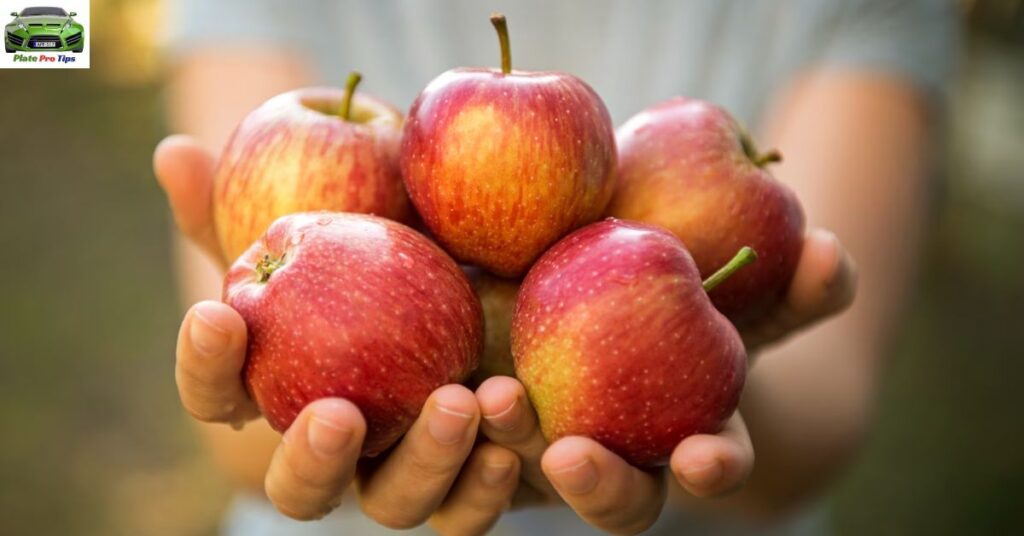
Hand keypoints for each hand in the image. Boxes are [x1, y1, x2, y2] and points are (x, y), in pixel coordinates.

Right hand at [155, 135, 518, 533]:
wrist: (468, 298)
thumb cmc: (369, 265)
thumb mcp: (324, 230)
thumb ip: (253, 206)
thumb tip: (175, 156)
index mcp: (278, 396)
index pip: (216, 396)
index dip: (205, 365)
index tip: (219, 314)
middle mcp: (333, 453)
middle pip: (301, 489)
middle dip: (311, 458)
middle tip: (339, 412)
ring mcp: (399, 476)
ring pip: (395, 504)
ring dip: (424, 464)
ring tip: (459, 402)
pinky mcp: (466, 482)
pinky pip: (469, 507)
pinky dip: (484, 487)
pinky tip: (508, 443)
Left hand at [475, 232, 855, 533]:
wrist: (597, 294)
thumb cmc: (687, 295)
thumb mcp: (740, 286)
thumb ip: (792, 279)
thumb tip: (833, 253)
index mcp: (685, 437)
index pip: (709, 466)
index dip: (714, 468)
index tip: (704, 457)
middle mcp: (617, 462)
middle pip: (613, 502)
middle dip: (597, 487)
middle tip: (571, 453)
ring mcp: (542, 455)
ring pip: (525, 490)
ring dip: (507, 454)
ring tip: (495, 399)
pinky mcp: (475, 434)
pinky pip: (449, 454)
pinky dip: (436, 436)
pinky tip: (439, 388)